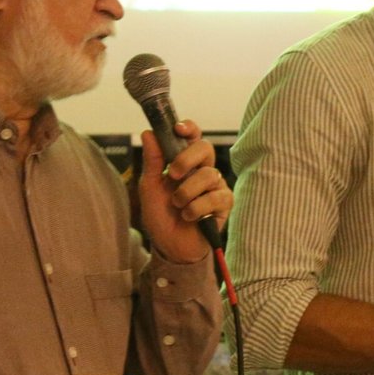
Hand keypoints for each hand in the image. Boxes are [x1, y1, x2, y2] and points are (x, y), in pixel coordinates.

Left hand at [138, 120, 233, 261]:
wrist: (170, 246)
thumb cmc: (161, 216)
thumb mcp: (150, 187)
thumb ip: (152, 161)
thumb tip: (148, 133)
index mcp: (185, 162)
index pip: (192, 138)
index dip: (189, 128)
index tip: (178, 129)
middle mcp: (202, 170)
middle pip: (205, 148)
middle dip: (187, 159)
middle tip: (173, 175)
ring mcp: (215, 186)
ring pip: (208, 174)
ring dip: (187, 192)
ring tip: (178, 206)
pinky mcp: (225, 203)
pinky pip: (215, 197)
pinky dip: (197, 207)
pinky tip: (189, 216)